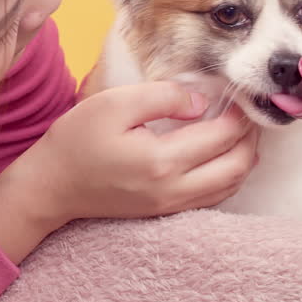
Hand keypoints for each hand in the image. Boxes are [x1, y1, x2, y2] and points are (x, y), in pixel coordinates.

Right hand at [0, 81, 257, 262]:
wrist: (51, 185)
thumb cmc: (76, 140)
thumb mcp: (114, 103)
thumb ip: (162, 97)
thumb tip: (201, 101)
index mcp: (162, 160)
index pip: (222, 135)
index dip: (238, 111)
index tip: (237, 91)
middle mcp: (173, 189)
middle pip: (237, 166)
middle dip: (250, 136)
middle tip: (246, 109)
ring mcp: (170, 205)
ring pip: (230, 185)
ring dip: (242, 157)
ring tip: (238, 129)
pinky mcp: (164, 211)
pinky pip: (212, 196)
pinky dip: (227, 174)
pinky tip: (220, 154)